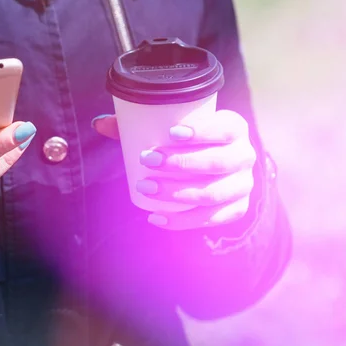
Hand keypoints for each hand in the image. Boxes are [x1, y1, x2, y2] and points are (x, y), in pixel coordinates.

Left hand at [92, 110, 255, 230]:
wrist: (213, 166)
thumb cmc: (187, 142)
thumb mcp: (170, 129)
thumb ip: (138, 124)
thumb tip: (99, 124)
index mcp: (235, 129)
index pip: (226, 129)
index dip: (203, 131)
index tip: (171, 132)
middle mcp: (245, 156)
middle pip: (218, 162)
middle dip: (181, 163)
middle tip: (148, 160)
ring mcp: (243, 185)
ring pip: (213, 193)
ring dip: (177, 192)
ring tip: (146, 188)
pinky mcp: (236, 209)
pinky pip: (212, 219)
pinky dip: (182, 221)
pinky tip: (157, 217)